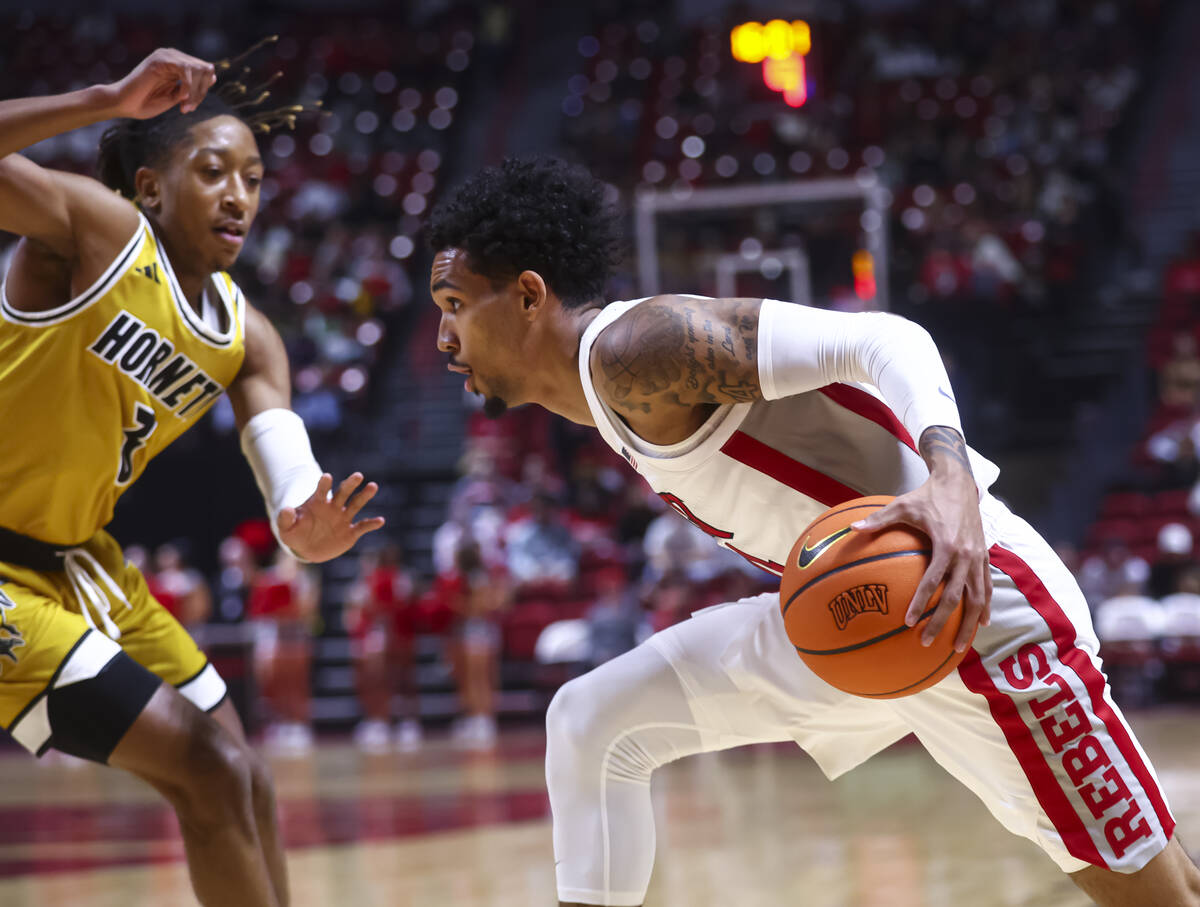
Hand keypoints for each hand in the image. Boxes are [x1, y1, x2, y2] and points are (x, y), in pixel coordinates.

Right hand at [106, 48, 216, 118]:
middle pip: (205, 69)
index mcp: (177, 65)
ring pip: (198, 69)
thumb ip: (193, 88)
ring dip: (195, 92)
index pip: (205, 72)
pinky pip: (185, 69)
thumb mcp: (176, 97)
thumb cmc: (146, 103)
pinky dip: (188, 86)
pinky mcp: (159, 59)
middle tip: (188, 108)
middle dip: (201, 92)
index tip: (191, 107)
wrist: (123, 104)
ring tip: (184, 107)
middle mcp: (173, 57)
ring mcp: (166, 56)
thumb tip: (213, 77)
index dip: (203, 90)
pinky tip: (180, 98)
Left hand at [277, 472, 384, 562]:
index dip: (324, 484)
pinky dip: (371, 524)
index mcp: (318, 503)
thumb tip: (287, 509)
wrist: (307, 548)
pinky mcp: (351, 532)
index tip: (327, 477)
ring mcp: (343, 518)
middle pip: (343, 492)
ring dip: (364, 496)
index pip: (322, 490)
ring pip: (356, 504)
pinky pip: (363, 526)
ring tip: (373, 486)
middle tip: (358, 475)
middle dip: (350, 484)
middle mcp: (333, 507)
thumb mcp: (286, 528)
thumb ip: (286, 518)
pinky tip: (380, 521)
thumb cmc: (295, 534)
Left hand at [852, 474, 991, 652]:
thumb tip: (852, 528)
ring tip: (958, 646)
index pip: (933, 581)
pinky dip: (985, 605)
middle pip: (956, 597)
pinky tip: (981, 623)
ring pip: (976, 597)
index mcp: (946, 544)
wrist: (958, 483)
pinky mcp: (984, 556)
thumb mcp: (901, 505)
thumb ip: (878, 519)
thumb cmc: (927, 496)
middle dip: (942, 622)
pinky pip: (986, 587)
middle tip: (926, 641)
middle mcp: (966, 554)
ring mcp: (978, 557)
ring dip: (968, 623)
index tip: (908, 621)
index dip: (921, 603)